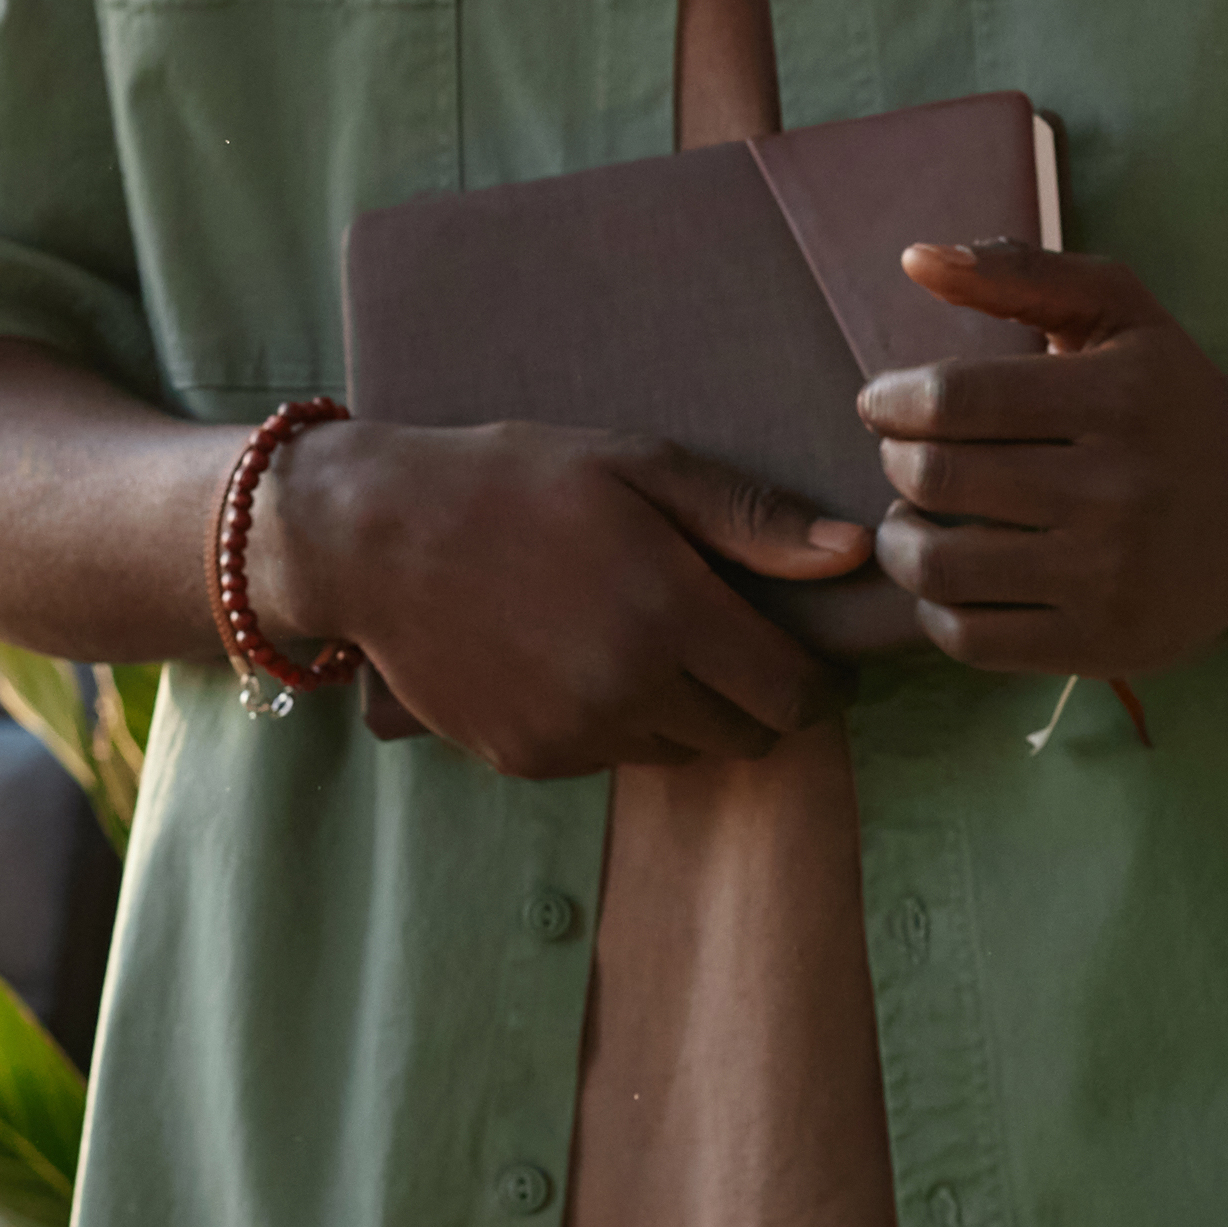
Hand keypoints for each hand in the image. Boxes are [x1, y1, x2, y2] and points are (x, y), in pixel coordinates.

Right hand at [252, 416, 868, 778]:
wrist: (372, 537)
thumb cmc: (512, 483)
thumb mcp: (637, 466)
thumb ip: (752, 518)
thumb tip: (855, 554)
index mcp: (672, 614)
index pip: (795, 694)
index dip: (820, 684)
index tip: (815, 662)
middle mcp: (630, 690)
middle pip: (748, 736)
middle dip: (757, 699)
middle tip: (729, 646)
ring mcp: (575, 735)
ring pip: (681, 752)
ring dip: (686, 712)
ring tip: (644, 642)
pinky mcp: (529, 760)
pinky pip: (610, 758)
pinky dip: (616, 723)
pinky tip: (581, 660)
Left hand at [854, 245, 1227, 678]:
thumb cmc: (1177, 402)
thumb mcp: (1121, 312)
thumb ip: (1020, 273)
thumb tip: (915, 259)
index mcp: (1119, 396)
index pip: (956, 398)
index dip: (893, 400)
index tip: (882, 404)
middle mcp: (1117, 490)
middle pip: (940, 479)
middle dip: (896, 462)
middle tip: (905, 457)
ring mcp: (1110, 578)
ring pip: (941, 567)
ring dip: (900, 540)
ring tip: (911, 520)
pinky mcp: (1102, 645)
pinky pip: (971, 638)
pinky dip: (934, 607)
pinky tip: (950, 578)